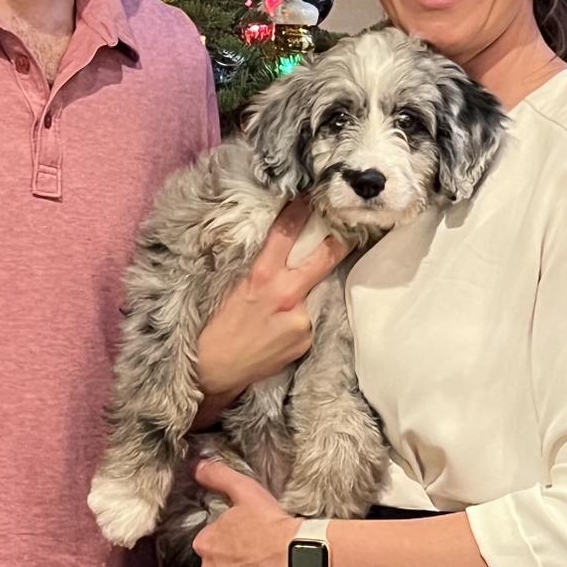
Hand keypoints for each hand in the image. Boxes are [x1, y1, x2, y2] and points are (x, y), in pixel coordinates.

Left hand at [193, 459, 299, 566]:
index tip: (243, 538)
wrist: (298, 559)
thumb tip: (197, 466)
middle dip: (228, 564)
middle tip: (252, 557)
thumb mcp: (244, 490)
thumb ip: (218, 476)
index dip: (226, 539)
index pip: (209, 542)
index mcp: (205, 543)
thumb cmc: (272, 525)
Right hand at [196, 197, 348, 402]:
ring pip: (316, 293)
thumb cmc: (216, 324)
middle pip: (323, 258)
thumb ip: (261, 269)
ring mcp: (301, 320)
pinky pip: (310, 320)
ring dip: (310, 291)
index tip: (310, 197)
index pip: (285, 234)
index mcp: (261, 277)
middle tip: (353, 226)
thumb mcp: (233, 286)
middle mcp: (286, 296)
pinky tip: (282, 327)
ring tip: (290, 298)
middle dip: (340, 241)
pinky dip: (302, 318)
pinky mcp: (306, 340)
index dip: (300, 211)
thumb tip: (282, 250)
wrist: (213, 369)